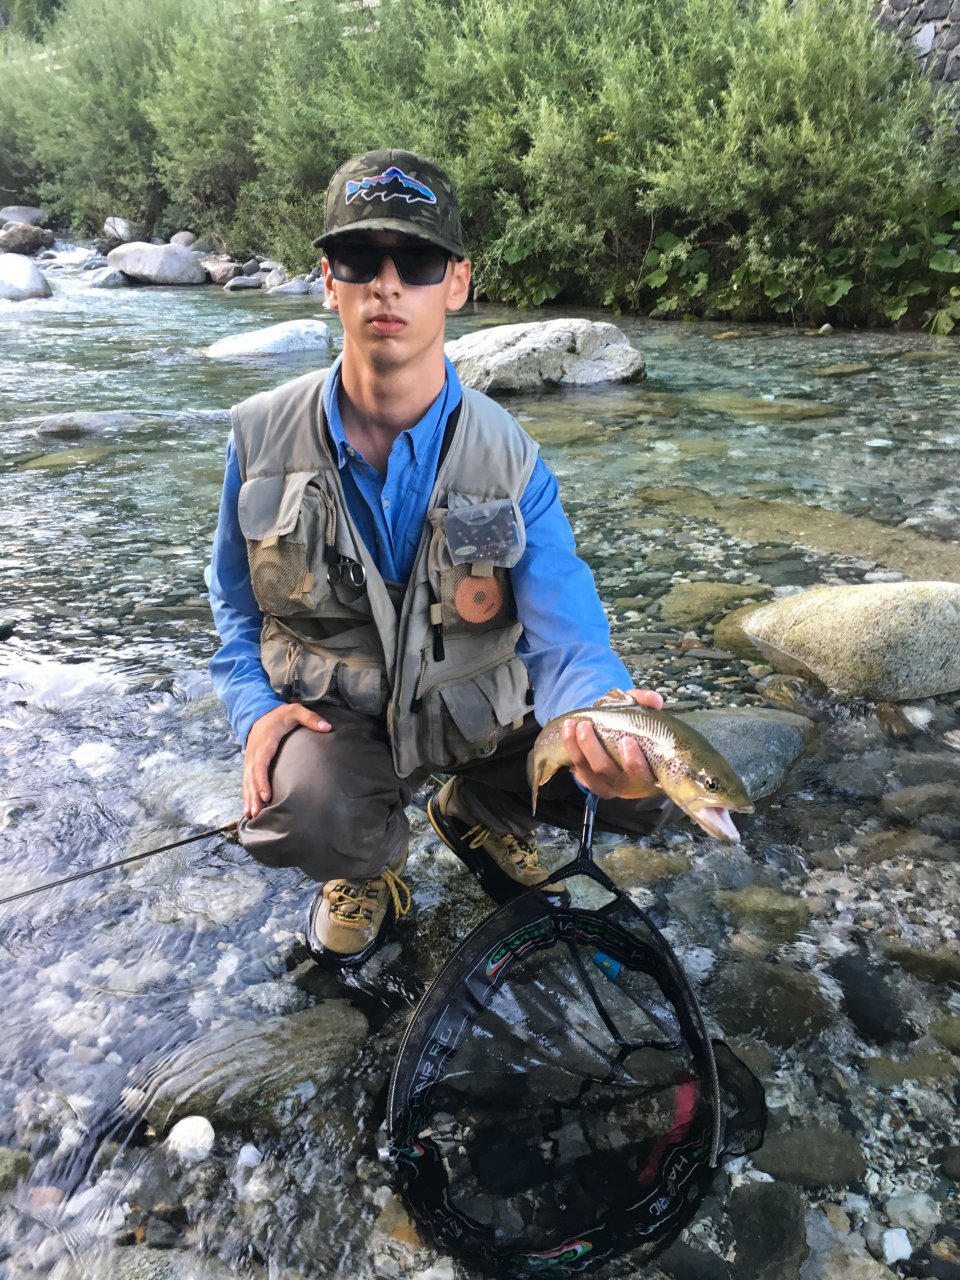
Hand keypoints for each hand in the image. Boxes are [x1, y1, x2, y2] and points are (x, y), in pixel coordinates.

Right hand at [243, 704, 330, 818]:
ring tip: (251, 815)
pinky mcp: (249, 765)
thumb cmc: (279, 715)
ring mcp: (250, 760)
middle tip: (257, 813)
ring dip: (248, 798)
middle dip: (253, 796)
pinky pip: (247, 781)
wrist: (259, 713)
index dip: (261, 781)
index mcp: (265, 743)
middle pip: (251, 777)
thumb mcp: (295, 711)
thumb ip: (310, 718)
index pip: (261, 764)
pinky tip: (249, 809)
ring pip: (247, 781)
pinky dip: (247, 795)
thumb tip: (327, 727)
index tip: (266, 796)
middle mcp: (254, 754)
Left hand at [561, 688, 662, 800]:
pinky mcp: (594, 784)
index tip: (626, 741)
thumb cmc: (628, 722)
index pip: (644, 777)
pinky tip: (567, 735)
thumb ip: (646, 701)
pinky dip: (572, 754)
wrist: (609, 728)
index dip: (634, 763)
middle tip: (586, 726)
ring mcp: (610, 785)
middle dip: (595, 751)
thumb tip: (655, 699)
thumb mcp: (637, 708)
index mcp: (650, 770)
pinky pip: (581, 775)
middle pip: (610, 774)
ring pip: (592, 775)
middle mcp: (630, 784)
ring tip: (572, 725)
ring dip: (578, 750)